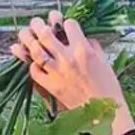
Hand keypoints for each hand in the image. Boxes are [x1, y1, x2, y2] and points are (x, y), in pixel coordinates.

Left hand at [10, 12, 127, 113]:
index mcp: (84, 50)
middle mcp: (68, 58)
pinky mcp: (51, 86)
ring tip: (28, 37)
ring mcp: (57, 72)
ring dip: (29, 41)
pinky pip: (34, 71)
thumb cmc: (107, 86)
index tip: (65, 27)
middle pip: (46, 33)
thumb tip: (81, 37)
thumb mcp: (104, 61)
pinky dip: (32, 65)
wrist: (102, 111)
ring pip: (35, 50)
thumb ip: (91, 45)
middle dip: (39, 25)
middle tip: (37, 24)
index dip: (66, 23)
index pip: (69, 25)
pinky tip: (35, 63)